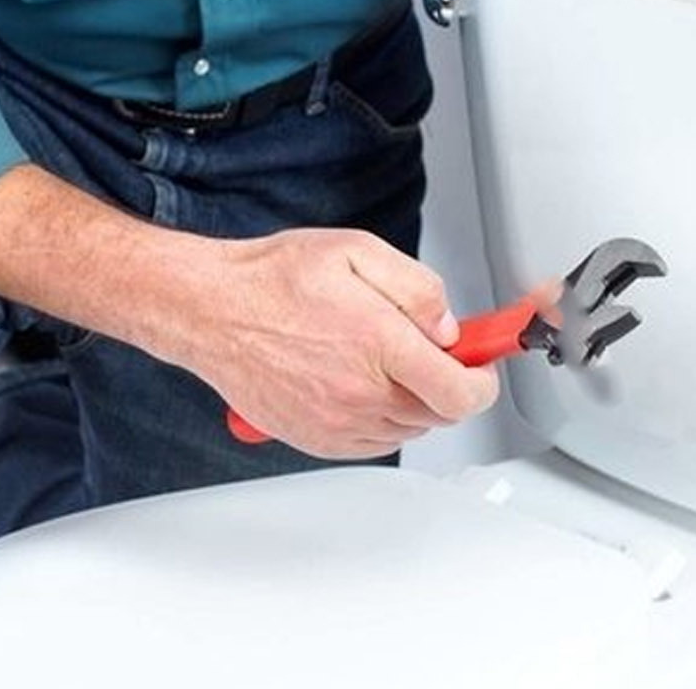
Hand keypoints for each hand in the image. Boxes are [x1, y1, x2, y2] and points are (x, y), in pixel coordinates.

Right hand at [155, 228, 499, 459]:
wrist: (212, 311)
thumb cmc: (274, 280)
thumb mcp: (357, 251)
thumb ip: (416, 289)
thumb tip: (447, 327)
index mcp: (378, 344)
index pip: (460, 393)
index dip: (483, 382)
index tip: (482, 368)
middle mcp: (360, 393)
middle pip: (439, 414)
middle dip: (447, 384)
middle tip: (430, 352)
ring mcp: (338, 424)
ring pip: (409, 430)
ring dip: (415, 402)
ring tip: (387, 362)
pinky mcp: (317, 440)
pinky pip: (375, 444)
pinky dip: (384, 421)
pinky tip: (364, 385)